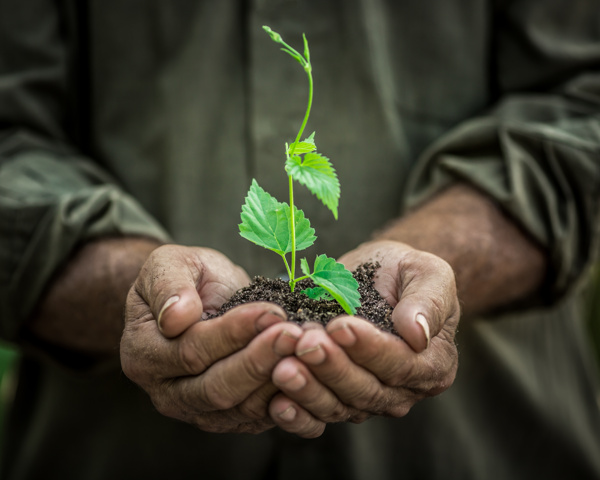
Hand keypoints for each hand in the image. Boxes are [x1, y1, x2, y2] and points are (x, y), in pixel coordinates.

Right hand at [120, 244, 303, 432]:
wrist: (201, 298)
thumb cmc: (186, 278)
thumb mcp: (170, 264)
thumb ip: (167, 285)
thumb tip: (176, 316)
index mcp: (144, 353)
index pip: (191, 351)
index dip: (233, 333)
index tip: (270, 312)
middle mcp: (167, 392)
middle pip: (217, 388)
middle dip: (260, 360)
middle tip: (295, 334)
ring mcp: (198, 411)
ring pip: (241, 408)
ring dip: (278, 380)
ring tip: (307, 349)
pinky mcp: (229, 418)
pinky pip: (259, 416)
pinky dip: (287, 397)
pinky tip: (308, 371)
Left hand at [268, 240, 459, 436]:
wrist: (375, 275)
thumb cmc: (403, 271)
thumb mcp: (427, 273)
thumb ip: (428, 302)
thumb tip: (418, 334)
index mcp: (432, 363)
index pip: (400, 364)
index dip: (369, 348)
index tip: (340, 326)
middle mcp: (402, 390)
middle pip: (366, 390)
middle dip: (332, 367)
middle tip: (305, 343)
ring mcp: (367, 399)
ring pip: (338, 406)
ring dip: (309, 389)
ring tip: (282, 368)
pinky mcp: (336, 399)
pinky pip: (317, 416)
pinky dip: (297, 415)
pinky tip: (276, 403)